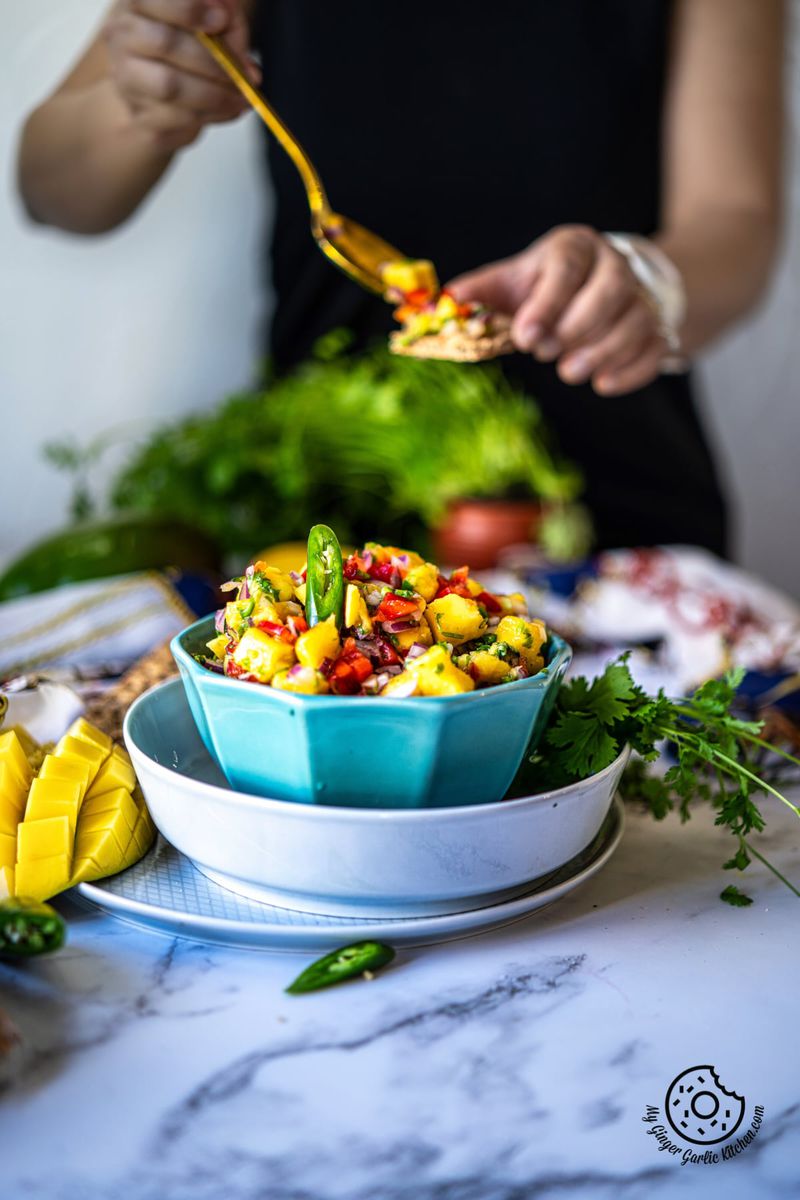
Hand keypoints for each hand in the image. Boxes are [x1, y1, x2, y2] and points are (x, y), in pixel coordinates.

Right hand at [103, 0, 257, 149]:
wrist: (154, 93)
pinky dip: (211, 115)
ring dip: (214, 94)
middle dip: (213, 60)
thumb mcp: (209, 23)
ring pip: (168, 85)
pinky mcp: (137, 113)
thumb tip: (234, 34)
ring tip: (242, 97)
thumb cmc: (185, 47)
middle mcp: (123, 34)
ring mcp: (125, 76)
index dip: (189, 9)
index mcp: (139, 3)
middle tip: (246, 73)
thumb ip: (226, 21)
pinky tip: (229, 109)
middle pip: (165, 42)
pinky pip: (176, 118)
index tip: (221, 20)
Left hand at [449, 226, 668, 395]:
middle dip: (577, 326)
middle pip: (611, 289)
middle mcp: (614, 265)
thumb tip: (449, 299)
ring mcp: (641, 296)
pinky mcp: (656, 327)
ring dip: (603, 351)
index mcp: (575, 248)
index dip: (546, 303)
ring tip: (570, 372)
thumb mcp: (513, 281)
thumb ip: (483, 290)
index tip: (524, 337)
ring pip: (636, 320)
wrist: (596, 285)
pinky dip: (632, 370)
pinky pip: (656, 347)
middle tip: (547, 353)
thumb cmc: (545, 285)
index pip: (567, 267)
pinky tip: (603, 385)